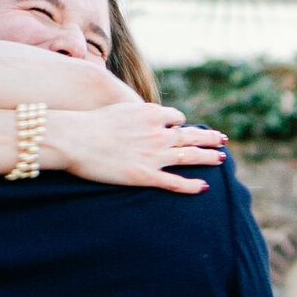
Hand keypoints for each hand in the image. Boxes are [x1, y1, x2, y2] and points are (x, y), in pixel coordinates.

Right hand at [46, 103, 225, 192]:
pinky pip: (175, 182)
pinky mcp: (144, 175)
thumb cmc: (88, 123)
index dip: (182, 124)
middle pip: (191, 136)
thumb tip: (137, 117)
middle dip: (209, 138)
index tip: (186, 128)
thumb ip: (133, 114)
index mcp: (151, 114)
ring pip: (190, 157)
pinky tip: (204, 187)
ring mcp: (153, 155)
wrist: (74, 138)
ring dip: (209, 158)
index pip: (176, 118)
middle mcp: (158, 133)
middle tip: (222, 140)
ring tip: (221, 159)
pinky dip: (192, 185)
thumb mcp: (117, 109)